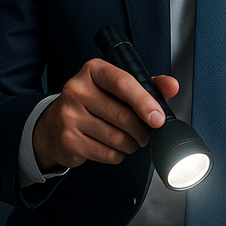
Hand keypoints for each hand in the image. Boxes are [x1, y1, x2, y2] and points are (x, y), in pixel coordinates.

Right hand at [32, 58, 179, 170]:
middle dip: (142, 130)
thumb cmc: (94, 102)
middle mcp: (77, 89)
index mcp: (93, 71)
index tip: (158, 118)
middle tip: (146, 133)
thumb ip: (148, 84)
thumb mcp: (117, 87)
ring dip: (132, 144)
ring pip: (117, 138)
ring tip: (130, 140)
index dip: (145, 102)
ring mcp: (69, 115)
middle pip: (123, 115)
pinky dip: (118, 154)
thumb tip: (172, 86)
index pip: (123, 83)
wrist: (53, 125)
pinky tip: (114, 148)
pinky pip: (106, 153)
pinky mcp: (68, 140)